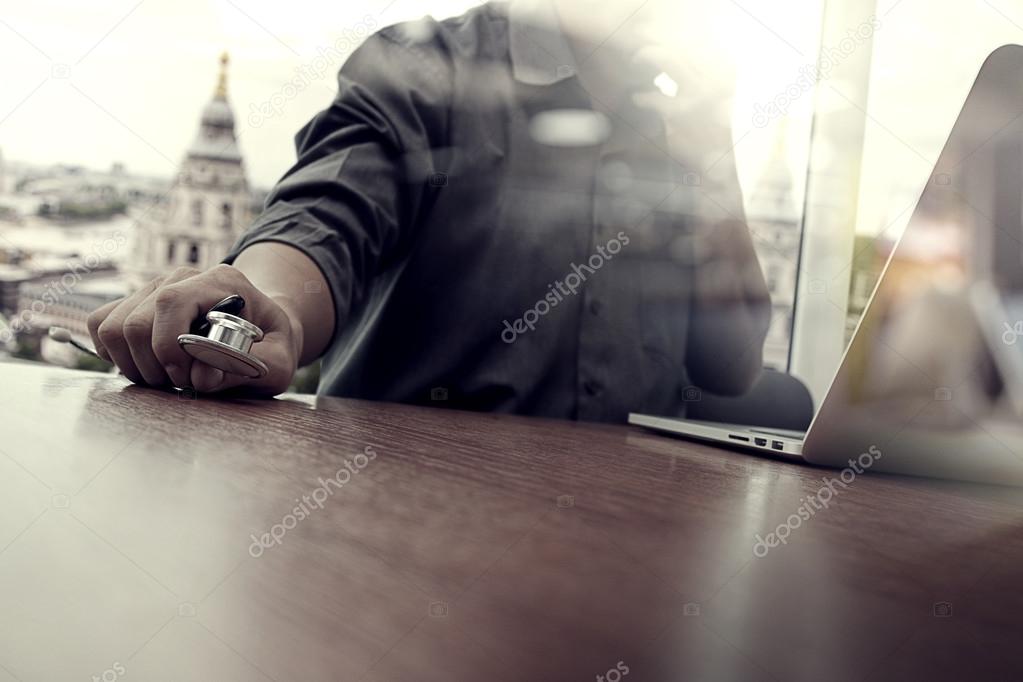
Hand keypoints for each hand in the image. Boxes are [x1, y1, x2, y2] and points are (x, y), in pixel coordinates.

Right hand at [87, 264, 302, 395]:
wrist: (263, 330)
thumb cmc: (272, 347)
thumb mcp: (279, 363)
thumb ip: (246, 369)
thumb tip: (200, 376)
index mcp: (222, 282)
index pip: (171, 303)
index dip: (169, 348)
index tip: (188, 379)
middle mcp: (182, 277)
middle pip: (135, 322)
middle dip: (152, 367)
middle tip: (180, 384)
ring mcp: (154, 288)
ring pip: (112, 327)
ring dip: (133, 365)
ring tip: (166, 378)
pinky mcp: (135, 304)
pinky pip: (102, 325)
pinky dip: (115, 355)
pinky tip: (146, 366)